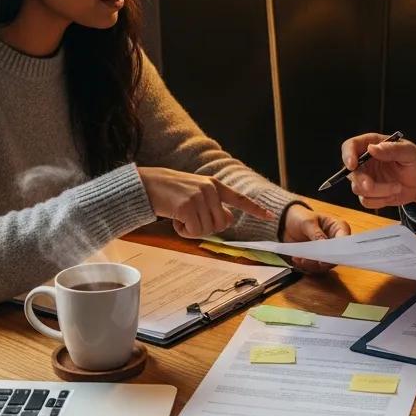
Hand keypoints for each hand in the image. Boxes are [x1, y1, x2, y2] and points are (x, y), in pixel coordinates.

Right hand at [137, 167, 274, 238]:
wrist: (147, 184)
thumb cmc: (170, 191)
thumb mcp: (196, 192)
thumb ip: (213, 203)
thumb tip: (229, 219)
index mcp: (214, 184)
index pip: (238, 198)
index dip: (254, 208)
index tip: (268, 215)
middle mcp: (210, 189)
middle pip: (221, 224)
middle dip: (206, 227)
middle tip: (190, 220)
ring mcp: (199, 197)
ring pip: (207, 230)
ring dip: (192, 230)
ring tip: (180, 215)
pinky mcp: (187, 207)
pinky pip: (193, 232)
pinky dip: (183, 231)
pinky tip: (175, 219)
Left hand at [280, 203, 349, 272]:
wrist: (287, 224)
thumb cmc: (301, 217)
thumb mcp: (308, 222)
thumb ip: (316, 233)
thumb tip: (324, 244)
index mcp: (338, 228)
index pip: (345, 239)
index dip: (340, 248)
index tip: (328, 253)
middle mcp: (335, 242)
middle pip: (336, 256)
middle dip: (323, 260)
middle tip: (311, 260)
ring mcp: (326, 252)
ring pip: (325, 265)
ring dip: (312, 264)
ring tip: (300, 258)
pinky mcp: (317, 260)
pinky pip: (315, 267)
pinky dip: (306, 266)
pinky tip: (297, 259)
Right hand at [340, 133, 415, 210]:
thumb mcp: (409, 152)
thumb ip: (392, 149)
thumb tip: (372, 148)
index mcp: (371, 145)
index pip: (350, 146)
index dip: (347, 155)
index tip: (352, 165)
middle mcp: (365, 162)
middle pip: (350, 171)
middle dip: (360, 180)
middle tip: (371, 186)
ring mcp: (366, 178)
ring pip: (358, 188)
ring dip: (378, 191)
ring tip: (397, 187)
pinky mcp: (370, 194)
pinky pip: (365, 201)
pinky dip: (379, 201)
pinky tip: (393, 194)